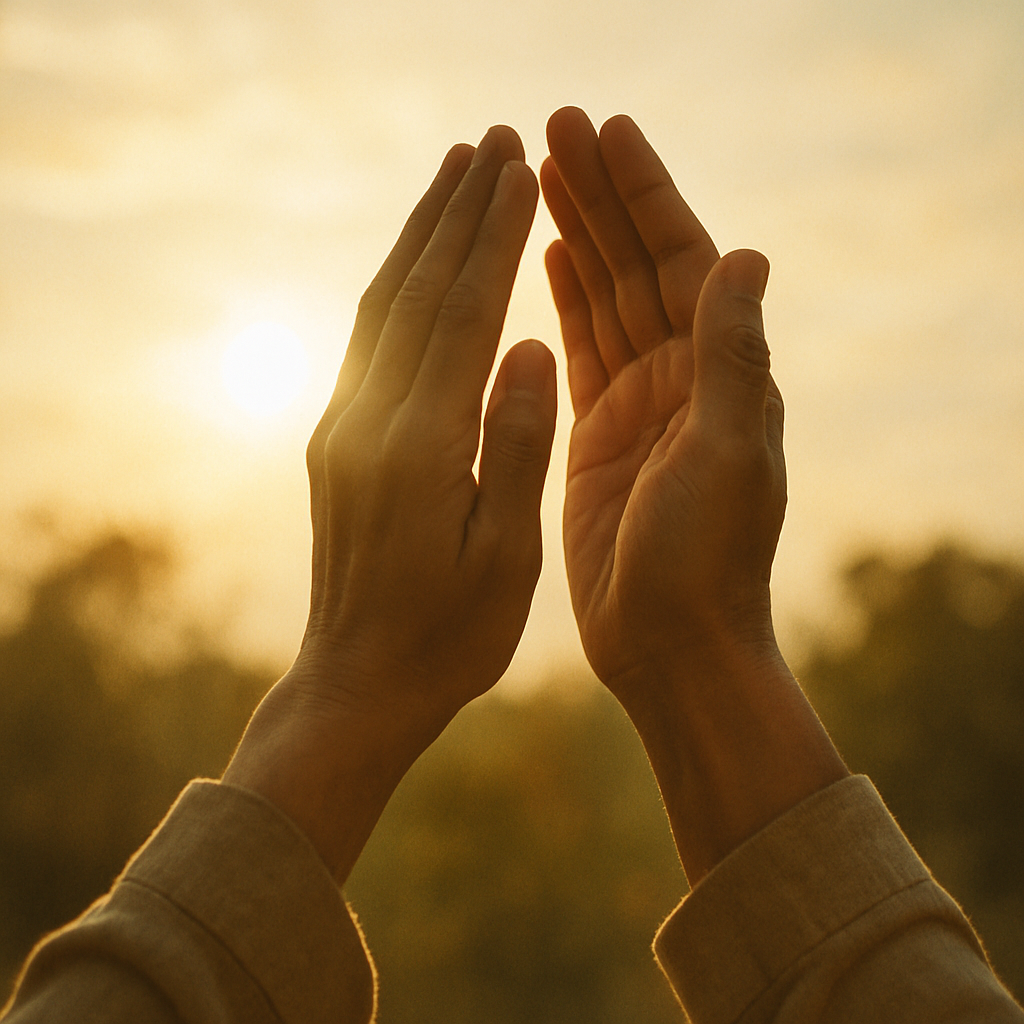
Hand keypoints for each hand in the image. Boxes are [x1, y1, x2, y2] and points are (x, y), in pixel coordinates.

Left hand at [298, 125, 555, 724]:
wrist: (357, 681)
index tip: (520, 170)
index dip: (492, 238)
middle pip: (417, 291)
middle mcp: (369, 422)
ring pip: (383, 306)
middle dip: (456, 211)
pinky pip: (366, 340)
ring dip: (419, 235)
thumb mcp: (506, 555)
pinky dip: (396, 285)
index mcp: (420, 448)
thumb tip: (527, 344)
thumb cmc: (448, 634)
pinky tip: (415, 265)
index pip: (464, 316)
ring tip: (452, 174)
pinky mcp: (334, 442)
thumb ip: (516, 444)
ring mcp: (343, 428)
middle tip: (493, 141)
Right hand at [542, 107, 785, 696]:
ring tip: (540, 176)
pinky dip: (566, 301)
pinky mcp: (596, 435)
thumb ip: (733, 358)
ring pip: (605, 300)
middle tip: (554, 126)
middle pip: (638, 265)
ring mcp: (638, 405)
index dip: (647, 194)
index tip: (607, 130)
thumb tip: (748, 255)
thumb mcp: (725, 457)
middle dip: (602, 195)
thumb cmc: (705, 563)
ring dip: (578, 235)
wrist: (669, 644)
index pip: (683, 259)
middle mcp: (683, 379)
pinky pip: (582, 350)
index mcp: (719, 375)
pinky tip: (548, 259)